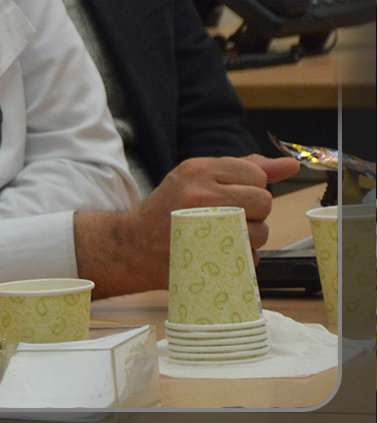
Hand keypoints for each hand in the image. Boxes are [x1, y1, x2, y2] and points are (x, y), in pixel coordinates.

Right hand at [74, 154, 300, 296]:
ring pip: (262, 231)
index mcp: (198, 169)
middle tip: (223, 218)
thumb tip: (289, 165)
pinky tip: (217, 253)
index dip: (248, 189)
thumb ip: (243, 169)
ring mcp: (206, 224)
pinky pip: (252, 255)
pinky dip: (240, 258)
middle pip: (263, 201)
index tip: (227, 197)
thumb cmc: (169, 211)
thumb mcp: (196, 179)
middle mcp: (201, 192)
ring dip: (248, 238)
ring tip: (218, 237)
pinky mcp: (212, 254)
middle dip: (252, 213)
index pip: (256, 174)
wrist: (133, 247)